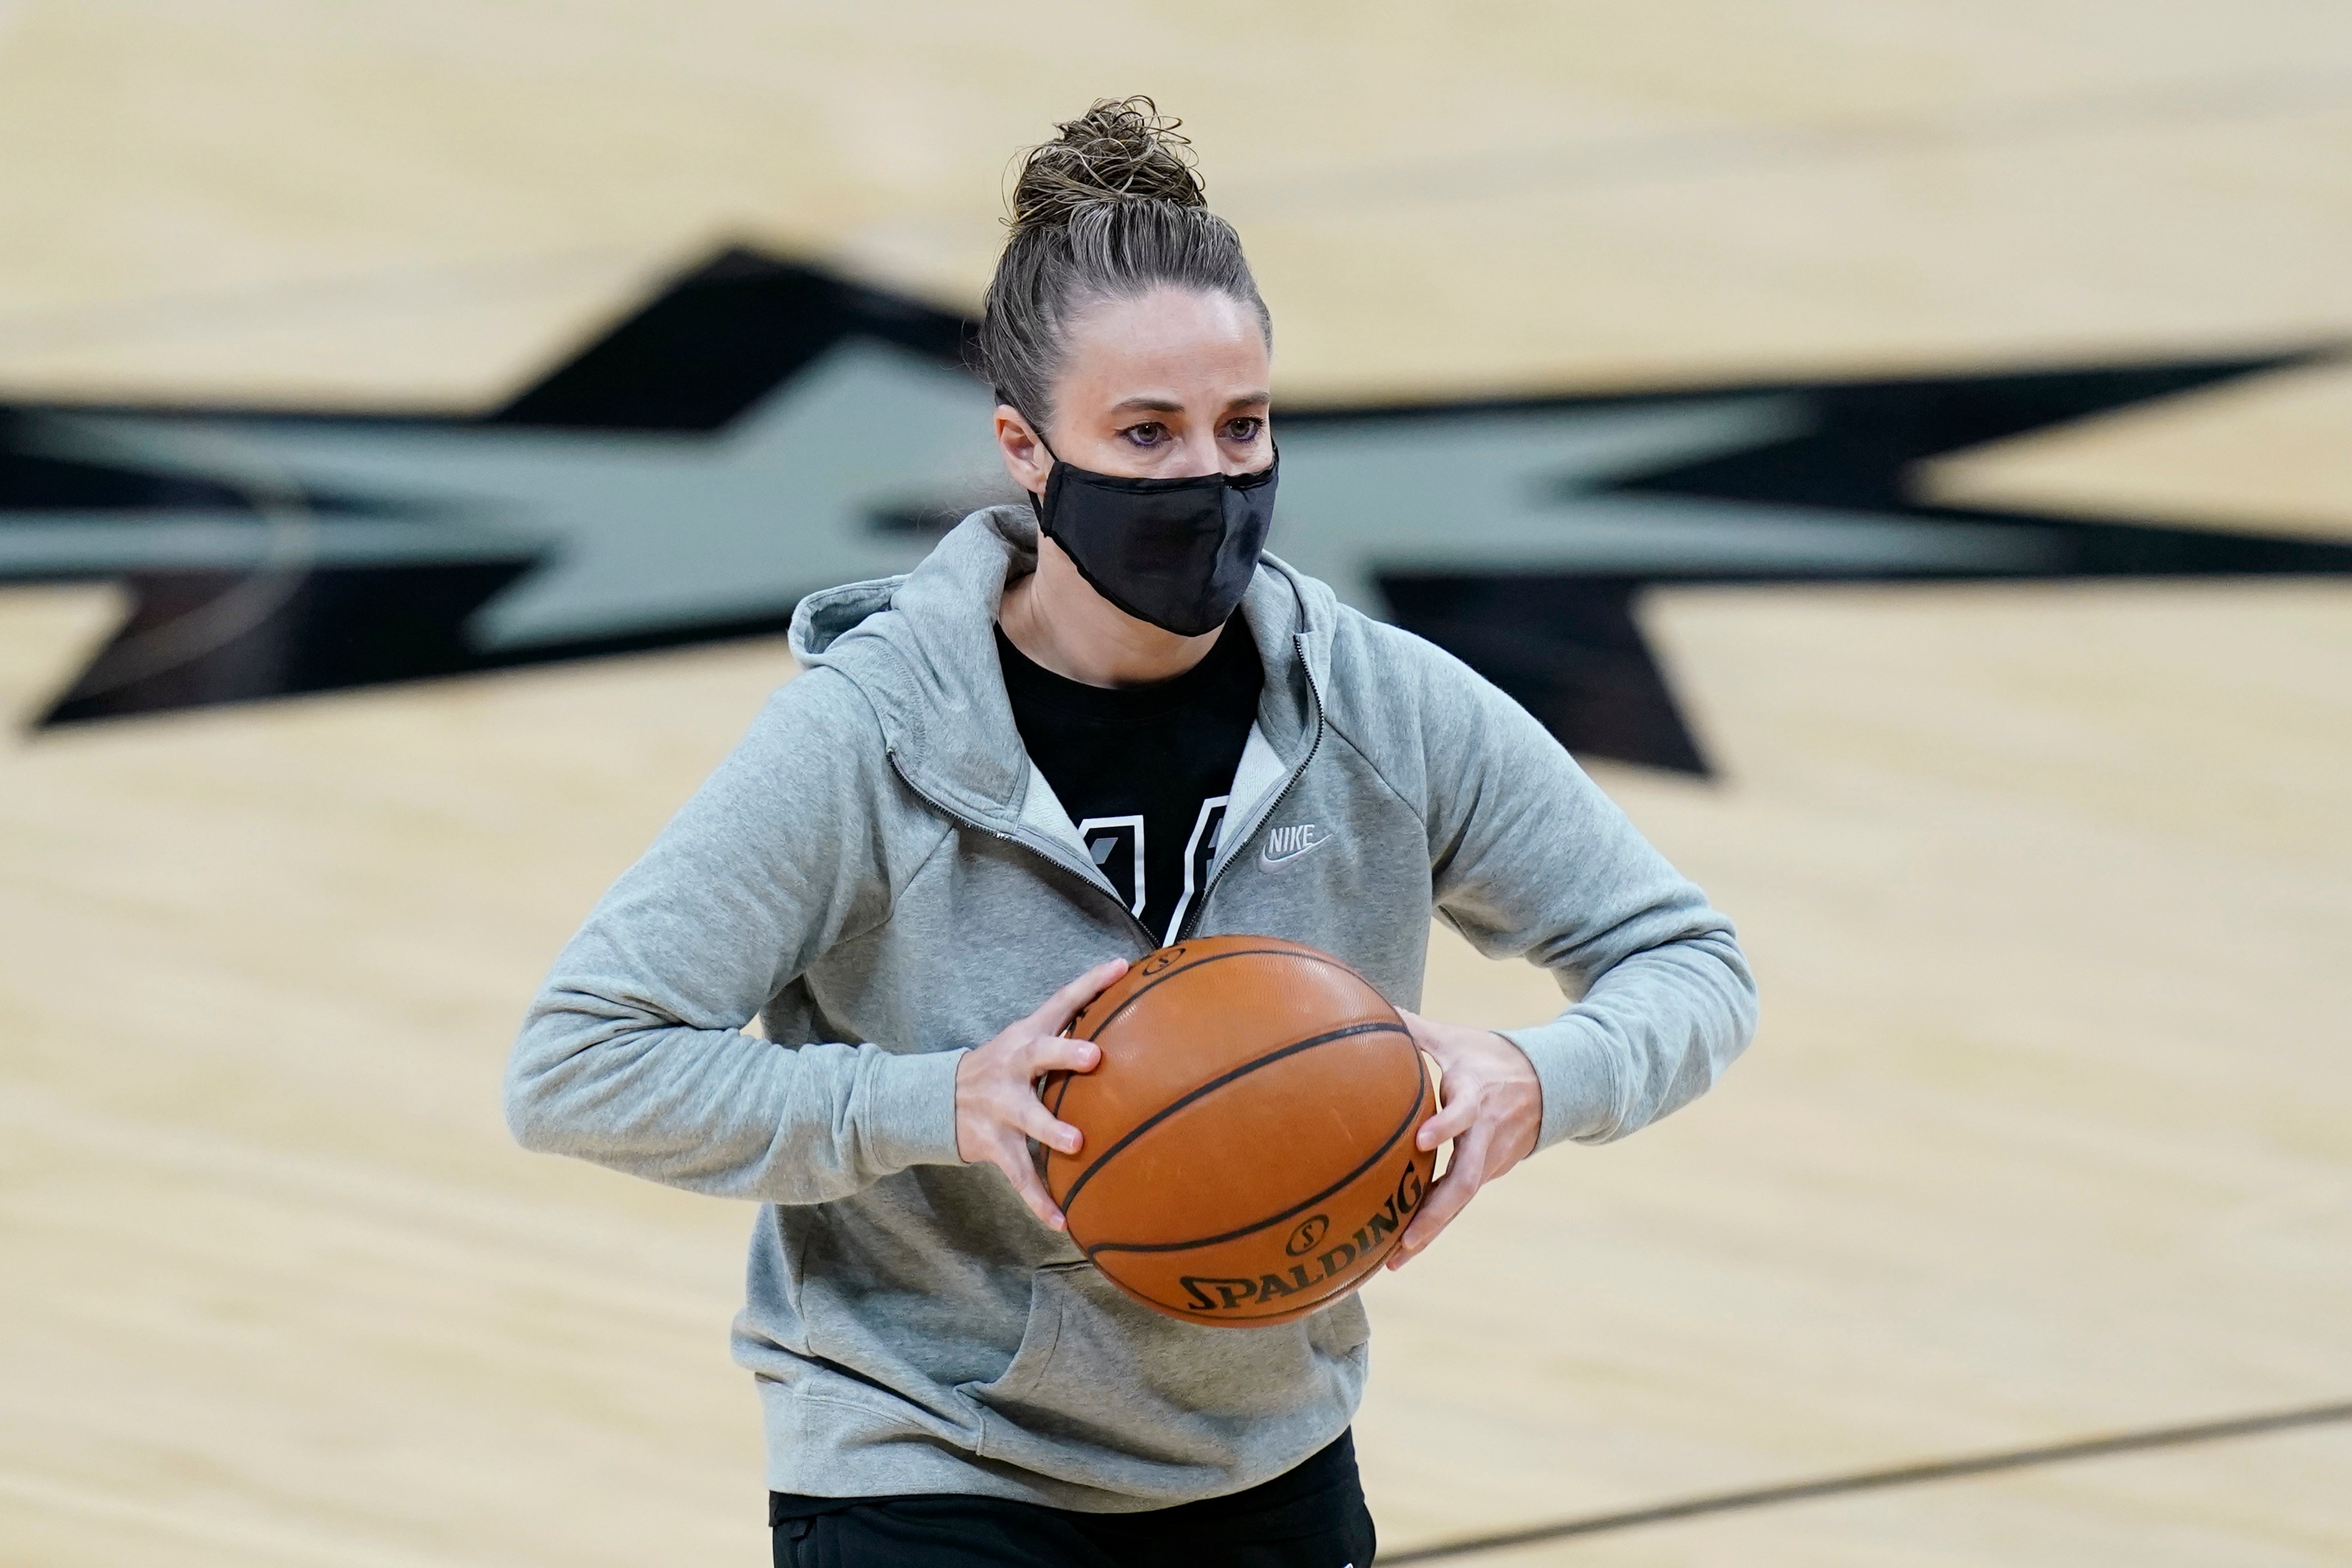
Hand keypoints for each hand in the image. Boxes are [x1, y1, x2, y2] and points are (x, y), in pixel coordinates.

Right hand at [955, 958, 1128, 1229]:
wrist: (933, 1099)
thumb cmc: (1001, 1069)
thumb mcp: (1024, 1042)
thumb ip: (1067, 1031)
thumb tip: (1128, 1016)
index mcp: (1025, 1036)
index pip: (1061, 1001)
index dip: (1090, 983)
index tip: (1121, 967)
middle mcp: (1011, 1066)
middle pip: (1037, 1053)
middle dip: (1064, 1052)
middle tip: (1094, 1056)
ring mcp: (999, 1106)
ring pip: (1026, 1117)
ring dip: (1050, 1129)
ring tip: (1077, 1142)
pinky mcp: (992, 1143)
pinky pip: (1018, 1174)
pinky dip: (1039, 1199)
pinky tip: (1062, 1221)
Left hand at [1388, 1011, 1540, 1268]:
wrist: (1552, 1081)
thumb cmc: (1489, 1056)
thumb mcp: (1455, 1038)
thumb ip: (1414, 1028)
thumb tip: (1369, 1005)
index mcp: (1478, 1096)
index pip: (1464, 1113)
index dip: (1446, 1126)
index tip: (1421, 1140)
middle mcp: (1487, 1134)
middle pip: (1465, 1181)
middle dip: (1435, 1213)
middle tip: (1404, 1238)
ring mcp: (1492, 1158)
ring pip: (1461, 1199)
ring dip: (1431, 1229)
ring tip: (1393, 1259)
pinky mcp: (1490, 1171)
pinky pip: (1460, 1199)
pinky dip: (1436, 1222)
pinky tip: (1404, 1245)